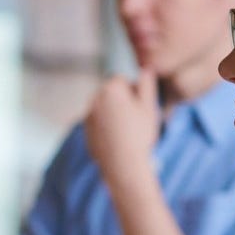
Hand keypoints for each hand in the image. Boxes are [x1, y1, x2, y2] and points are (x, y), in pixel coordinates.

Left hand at [85, 69, 160, 195]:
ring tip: (127, 132)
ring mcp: (88, 114)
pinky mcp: (85, 130)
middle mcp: (95, 98)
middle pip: (112, 93)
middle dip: (123, 102)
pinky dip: (107, 127)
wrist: (122, 165)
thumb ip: (147, 84)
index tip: (140, 108)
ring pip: (105, 108)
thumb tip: (146, 68)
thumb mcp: (148, 107)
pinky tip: (118, 140)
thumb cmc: (139, 135)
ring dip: (114, 114)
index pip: (123, 80)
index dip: (135, 93)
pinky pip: (99, 122)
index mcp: (110, 89)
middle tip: (135, 121)